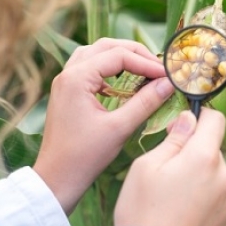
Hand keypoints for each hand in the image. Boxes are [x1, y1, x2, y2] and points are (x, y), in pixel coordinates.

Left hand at [34, 39, 174, 214]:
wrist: (56, 178)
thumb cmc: (85, 156)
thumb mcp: (120, 128)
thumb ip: (146, 102)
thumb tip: (168, 83)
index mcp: (77, 78)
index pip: (119, 56)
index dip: (146, 63)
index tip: (167, 75)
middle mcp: (68, 73)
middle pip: (106, 47)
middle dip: (135, 53)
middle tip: (158, 67)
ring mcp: (66, 82)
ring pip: (97, 53)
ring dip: (121, 57)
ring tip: (144, 69)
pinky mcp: (68, 92)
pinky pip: (90, 68)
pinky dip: (110, 69)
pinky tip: (124, 83)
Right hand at [114, 109, 225, 225]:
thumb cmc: (142, 210)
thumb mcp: (147, 166)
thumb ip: (174, 138)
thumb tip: (189, 119)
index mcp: (204, 157)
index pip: (217, 120)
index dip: (199, 117)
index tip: (182, 126)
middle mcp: (223, 176)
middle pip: (213, 149)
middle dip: (194, 151)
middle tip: (167, 167)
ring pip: (214, 174)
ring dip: (198, 175)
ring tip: (171, 195)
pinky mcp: (224, 221)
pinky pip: (215, 197)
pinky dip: (201, 198)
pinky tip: (180, 211)